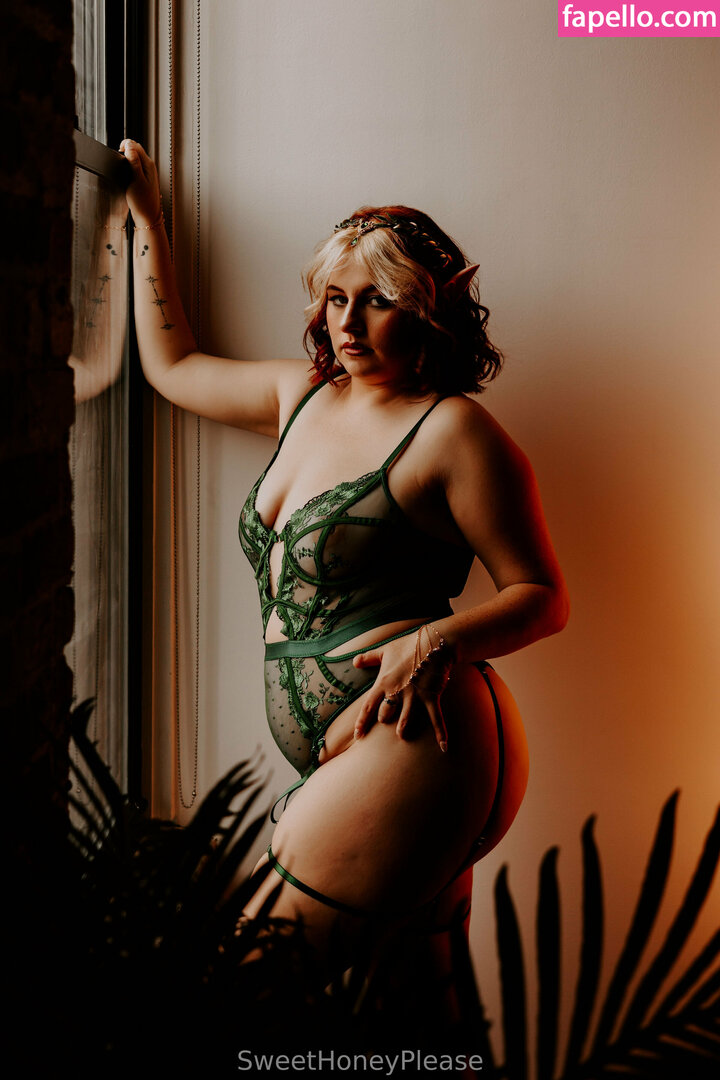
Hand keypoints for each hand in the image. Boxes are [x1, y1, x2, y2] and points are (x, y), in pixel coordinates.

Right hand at [119, 139, 161, 227]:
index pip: (135, 145)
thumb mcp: (136, 180)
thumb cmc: (143, 202)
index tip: (118, 152)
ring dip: (127, 157)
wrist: (148, 217)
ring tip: (121, 164)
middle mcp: (149, 166)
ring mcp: (147, 172)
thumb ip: (134, 163)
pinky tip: (125, 172)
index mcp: (149, 164)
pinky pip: (135, 165)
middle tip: (118, 158)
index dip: (125, 145)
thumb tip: (129, 146)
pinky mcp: (143, 178)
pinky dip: (128, 165)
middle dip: (126, 149)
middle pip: (136, 149)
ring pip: (135, 157)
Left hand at [352, 628, 452, 751]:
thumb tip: (355, 662)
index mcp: (383, 682)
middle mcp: (396, 691)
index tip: (358, 736)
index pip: (368, 706)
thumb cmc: (408, 645)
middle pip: (385, 715)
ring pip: (405, 719)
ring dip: (402, 730)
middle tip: (386, 722)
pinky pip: (435, 718)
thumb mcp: (385, 650)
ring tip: (402, 736)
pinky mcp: (431, 696)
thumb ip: (369, 658)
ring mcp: (414, 695)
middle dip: (384, 720)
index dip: (362, 723)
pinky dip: (440, 733)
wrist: (434, 643)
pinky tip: (443, 747)